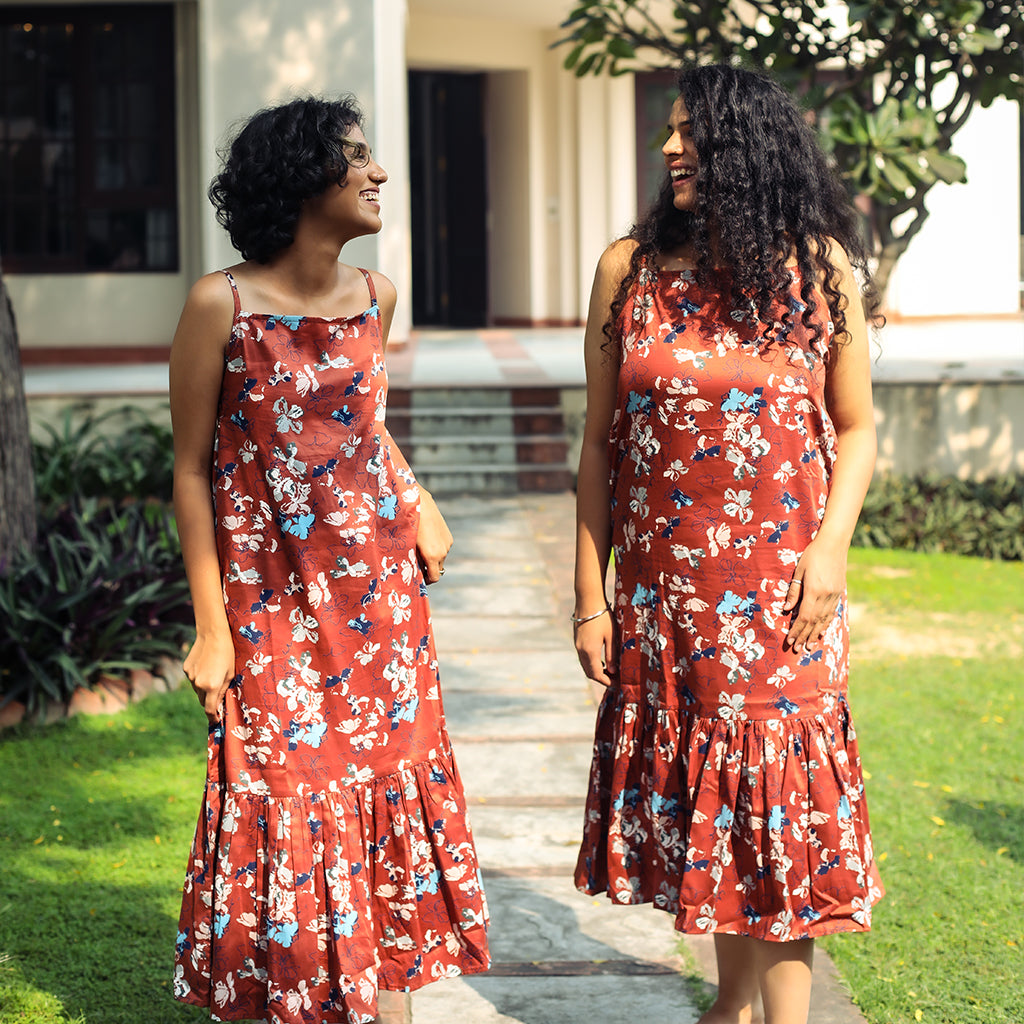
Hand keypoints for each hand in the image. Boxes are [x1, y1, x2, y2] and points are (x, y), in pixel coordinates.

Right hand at [183, 631, 235, 723]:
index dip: (213, 717)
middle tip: (218, 699)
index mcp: (211, 687)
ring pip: (197, 690)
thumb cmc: (227, 654)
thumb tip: (219, 704)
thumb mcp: (231, 674)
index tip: (216, 721)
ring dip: (204, 690)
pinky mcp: (186, 669)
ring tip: (213, 676)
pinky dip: (198, 678)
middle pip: (202, 701)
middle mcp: (198, 684)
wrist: (213, 635)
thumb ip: (223, 691)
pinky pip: (193, 679)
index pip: (210, 709)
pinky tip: (206, 667)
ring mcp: (190, 677)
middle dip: (209, 703)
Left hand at [417, 490, 452, 584]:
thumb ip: (413, 560)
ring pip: (441, 558)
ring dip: (433, 558)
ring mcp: (447, 543)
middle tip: (417, 565)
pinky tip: (426, 539)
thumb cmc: (408, 525)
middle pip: (438, 569)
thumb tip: (414, 570)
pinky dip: (436, 548)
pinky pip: (443, 548)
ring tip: (420, 549)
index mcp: (433, 556)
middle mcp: (443, 551)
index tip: (419, 578)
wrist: (419, 502)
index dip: (426, 581)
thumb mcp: (408, 545)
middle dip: (429, 569)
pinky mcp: (448, 536)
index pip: (434, 578)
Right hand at [574, 607, 617, 685]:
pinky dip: (592, 663)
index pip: (597, 674)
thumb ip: (612, 655)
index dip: (607, 682)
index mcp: (590, 651)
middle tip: (614, 680)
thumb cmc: (603, 616)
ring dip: (596, 671)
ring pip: (585, 665)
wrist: (588, 600)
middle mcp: (580, 650)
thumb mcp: (611, 636)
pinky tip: (602, 660)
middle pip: (589, 672)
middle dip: (601, 678)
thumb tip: (612, 671)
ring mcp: (577, 645)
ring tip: (610, 671)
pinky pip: (583, 657)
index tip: (617, 685)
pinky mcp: (577, 640)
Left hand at [783, 537, 846, 651]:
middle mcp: (826, 596)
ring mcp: (835, 595)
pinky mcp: (839, 593)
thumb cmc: (813, 555)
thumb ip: (794, 591)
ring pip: (824, 619)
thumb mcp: (799, 571)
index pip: (804, 617)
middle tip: (797, 649)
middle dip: (804, 636)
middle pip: (814, 622)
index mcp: (814, 591)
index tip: (790, 640)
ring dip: (815, 634)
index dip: (797, 630)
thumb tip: (787, 609)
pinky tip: (821, 631)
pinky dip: (826, 623)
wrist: (834, 544)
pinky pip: (832, 613)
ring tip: (809, 646)